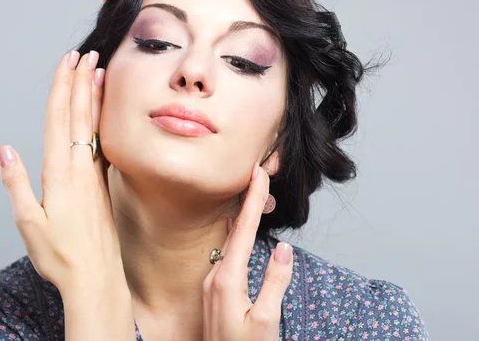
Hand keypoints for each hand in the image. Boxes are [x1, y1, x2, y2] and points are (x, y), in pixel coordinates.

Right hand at [0, 50, 125, 294]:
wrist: (96, 276)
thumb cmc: (60, 254)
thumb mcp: (28, 223)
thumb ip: (17, 184)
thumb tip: (5, 150)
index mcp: (59, 172)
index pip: (59, 119)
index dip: (62, 87)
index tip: (66, 62)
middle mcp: (79, 167)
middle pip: (78, 115)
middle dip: (80, 81)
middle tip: (84, 54)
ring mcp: (94, 174)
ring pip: (93, 125)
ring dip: (93, 95)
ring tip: (98, 71)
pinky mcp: (102, 183)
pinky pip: (102, 142)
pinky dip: (101, 120)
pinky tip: (103, 112)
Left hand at [202, 163, 293, 340]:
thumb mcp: (266, 321)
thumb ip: (274, 281)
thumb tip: (283, 248)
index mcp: (227, 280)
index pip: (242, 230)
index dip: (252, 200)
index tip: (258, 173)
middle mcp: (214, 277)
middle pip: (234, 230)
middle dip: (248, 202)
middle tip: (258, 174)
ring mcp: (211, 284)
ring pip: (229, 242)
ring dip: (243, 218)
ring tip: (253, 194)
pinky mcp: (214, 292)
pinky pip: (226, 255)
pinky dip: (236, 237)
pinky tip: (235, 227)